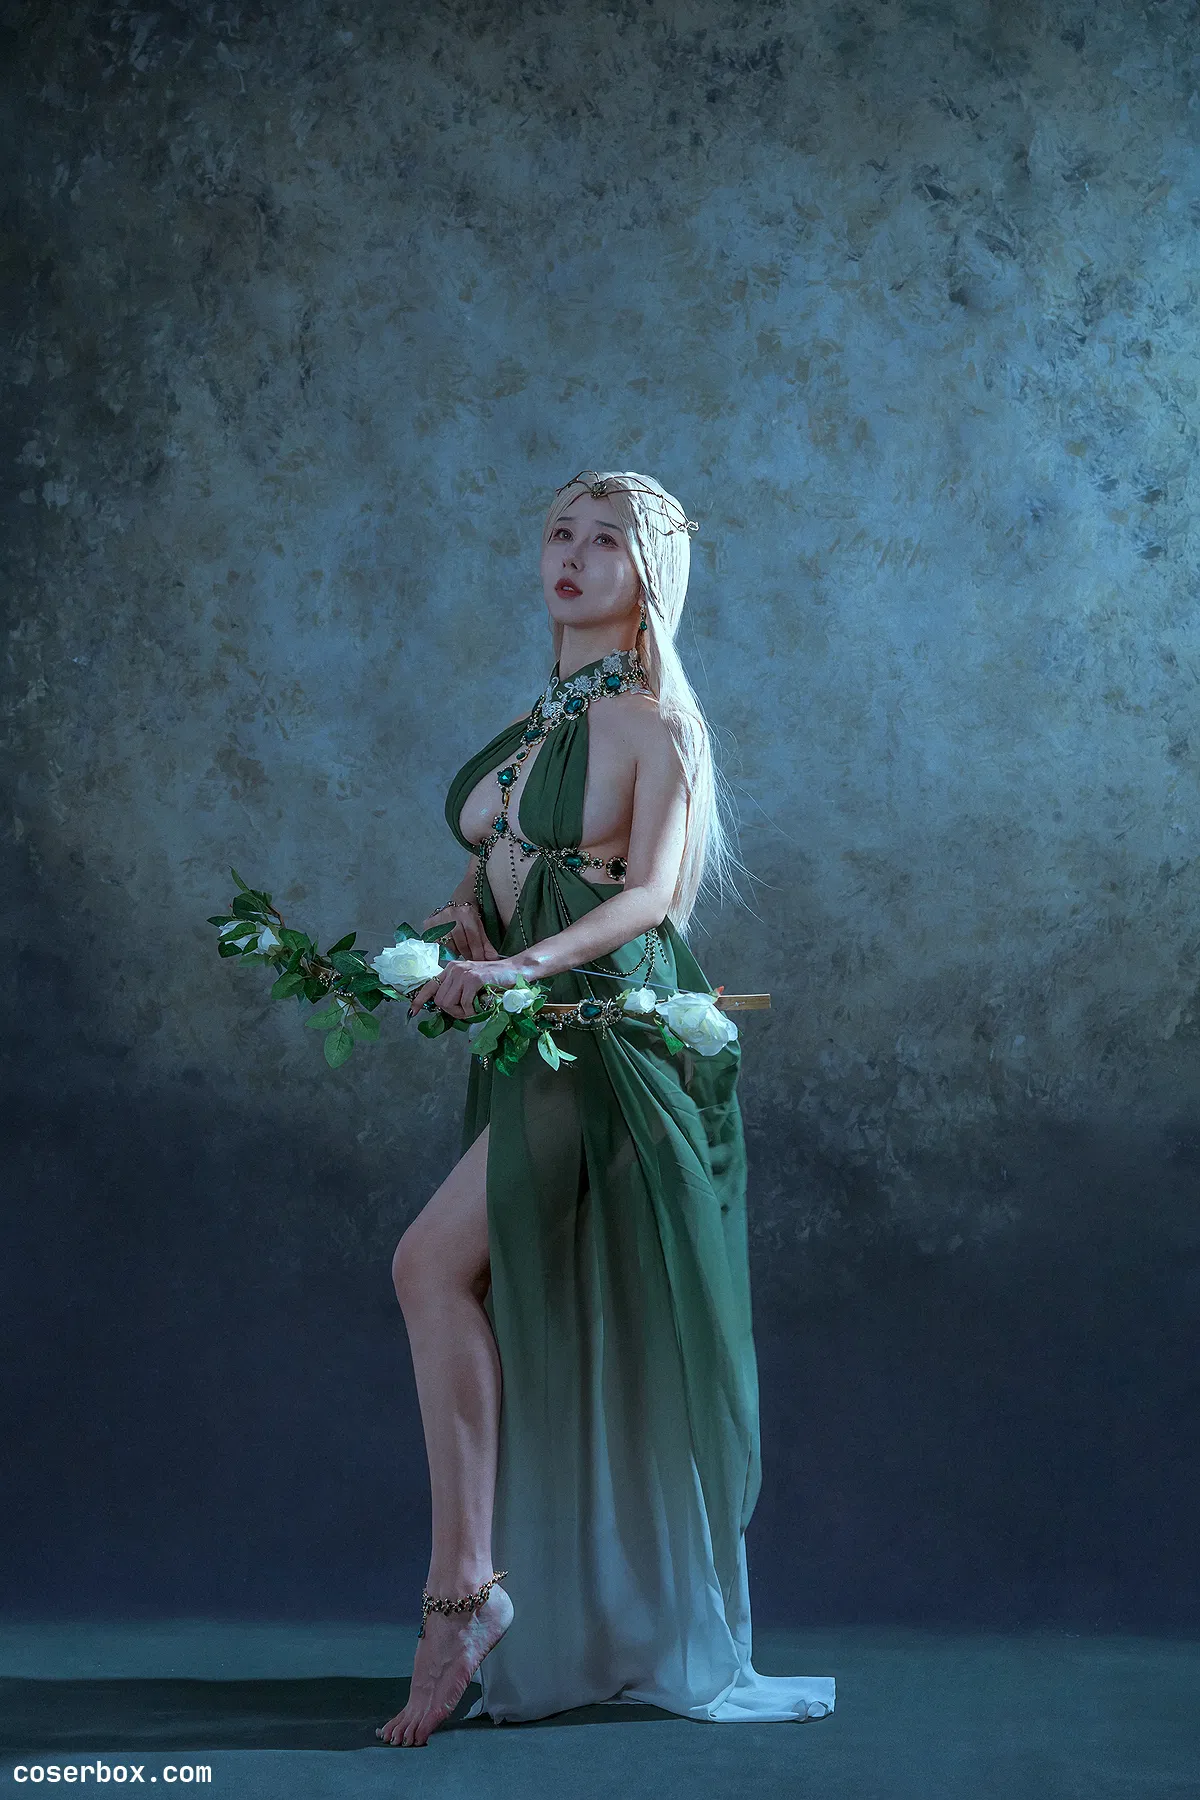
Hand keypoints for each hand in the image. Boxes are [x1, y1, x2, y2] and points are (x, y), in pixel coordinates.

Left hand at [407, 956, 527, 1021]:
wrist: (514, 970)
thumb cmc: (494, 979)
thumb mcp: (471, 982)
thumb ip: (457, 989)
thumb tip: (445, 1006)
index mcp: (451, 969)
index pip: (430, 985)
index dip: (419, 1000)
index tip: (412, 1012)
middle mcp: (454, 969)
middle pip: (440, 1000)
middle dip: (451, 1011)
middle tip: (465, 1013)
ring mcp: (463, 973)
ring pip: (449, 1003)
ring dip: (460, 1013)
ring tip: (473, 1010)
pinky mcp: (474, 979)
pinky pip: (464, 1004)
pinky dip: (471, 1011)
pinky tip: (479, 1007)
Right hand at [419, 900, 498, 962]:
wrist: (454, 907)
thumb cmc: (468, 920)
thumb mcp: (479, 928)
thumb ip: (485, 944)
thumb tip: (493, 959)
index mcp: (467, 913)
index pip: (473, 938)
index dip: (478, 953)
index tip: (481, 962)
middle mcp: (451, 914)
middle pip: (461, 943)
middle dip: (468, 954)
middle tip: (471, 960)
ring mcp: (439, 919)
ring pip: (449, 945)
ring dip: (456, 952)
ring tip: (460, 952)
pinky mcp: (429, 925)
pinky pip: (438, 944)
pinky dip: (445, 949)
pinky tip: (450, 948)